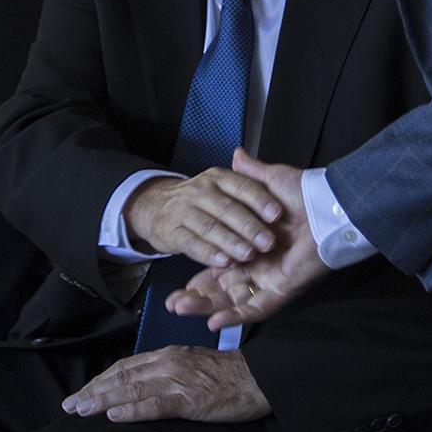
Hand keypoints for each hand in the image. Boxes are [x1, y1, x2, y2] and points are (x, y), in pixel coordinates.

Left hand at [61, 347, 269, 422]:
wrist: (262, 378)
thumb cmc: (231, 377)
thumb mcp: (194, 368)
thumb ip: (169, 374)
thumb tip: (143, 389)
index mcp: (168, 356)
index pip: (125, 367)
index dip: (100, 380)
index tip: (81, 394)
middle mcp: (168, 363)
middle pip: (122, 377)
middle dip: (93, 392)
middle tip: (68, 406)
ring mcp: (179, 381)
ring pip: (132, 390)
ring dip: (103, 400)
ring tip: (81, 410)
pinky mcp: (192, 400)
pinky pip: (157, 405)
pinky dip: (133, 410)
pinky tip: (115, 416)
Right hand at [123, 154, 283, 266]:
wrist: (154, 206)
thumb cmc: (199, 200)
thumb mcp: (219, 183)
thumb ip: (244, 180)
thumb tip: (261, 168)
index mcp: (218, 178)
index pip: (242, 186)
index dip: (260, 200)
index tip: (277, 214)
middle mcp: (201, 191)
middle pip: (227, 208)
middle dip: (249, 226)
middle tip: (268, 242)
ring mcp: (184, 211)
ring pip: (210, 227)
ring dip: (230, 242)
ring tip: (248, 254)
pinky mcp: (172, 232)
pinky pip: (191, 243)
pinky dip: (208, 254)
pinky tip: (223, 262)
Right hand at [163, 151, 328, 328]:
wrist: (327, 208)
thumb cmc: (303, 195)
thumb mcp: (269, 182)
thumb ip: (249, 175)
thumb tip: (236, 155)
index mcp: (253, 247)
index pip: (220, 265)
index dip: (199, 274)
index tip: (179, 283)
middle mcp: (260, 267)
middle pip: (222, 288)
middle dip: (196, 297)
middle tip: (172, 304)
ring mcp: (270, 279)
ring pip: (232, 300)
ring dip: (206, 307)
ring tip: (180, 310)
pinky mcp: (281, 289)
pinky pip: (256, 308)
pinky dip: (235, 316)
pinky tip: (214, 323)